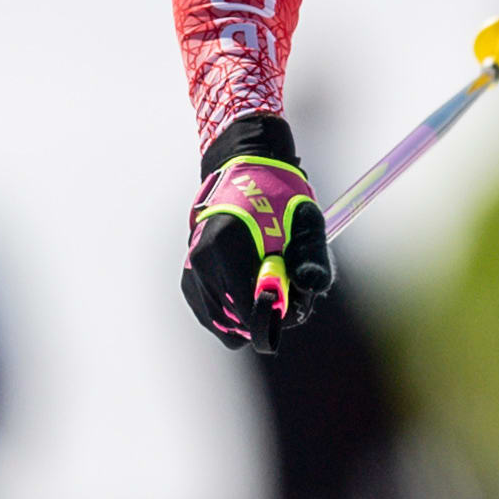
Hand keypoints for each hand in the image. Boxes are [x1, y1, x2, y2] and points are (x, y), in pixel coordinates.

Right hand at [183, 118, 330, 350]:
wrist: (244, 175)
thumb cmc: (279, 198)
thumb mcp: (305, 224)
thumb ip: (310, 260)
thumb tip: (308, 290)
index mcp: (226, 246)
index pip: (247, 309)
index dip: (275, 315)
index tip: (292, 301)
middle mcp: (201, 260)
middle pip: (234, 321)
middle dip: (264, 316)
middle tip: (284, 292)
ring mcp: (190, 270)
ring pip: (222, 323)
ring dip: (248, 316)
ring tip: (266, 288)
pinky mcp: (187, 277)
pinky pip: (210, 315)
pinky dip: (232, 312)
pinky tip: (249, 293)